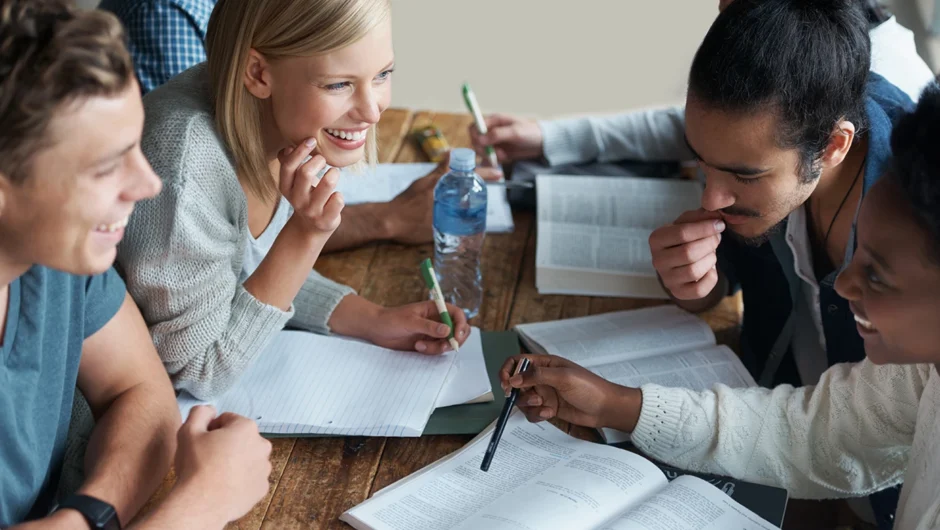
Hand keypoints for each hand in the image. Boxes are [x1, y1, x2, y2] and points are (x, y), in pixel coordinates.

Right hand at [174, 406, 272, 523]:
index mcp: (247, 427)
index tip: (202, 442)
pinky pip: (250, 478)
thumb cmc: (196, 465)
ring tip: (216, 474)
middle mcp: (262, 445)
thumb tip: (210, 410)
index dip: (211, 429)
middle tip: (208, 458)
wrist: (202, 503)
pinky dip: (240, 480)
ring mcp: (264, 468)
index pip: (227, 420)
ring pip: (247, 458)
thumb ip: (200, 412)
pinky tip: (224, 486)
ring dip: (235, 462)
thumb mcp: (189, 430)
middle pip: (240, 438)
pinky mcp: (261, 488)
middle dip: (226, 444)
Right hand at [277, 138, 343, 235]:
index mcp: (286, 188)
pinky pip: (338, 200)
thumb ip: (289, 164)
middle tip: (324, 160)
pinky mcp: (326, 220)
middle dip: (318, 161)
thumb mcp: (294, 183)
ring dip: (333, 174)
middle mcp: (297, 200)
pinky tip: (336, 196)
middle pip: (305, 172)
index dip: (300, 151)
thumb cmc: (305, 197)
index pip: (289, 166)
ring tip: (334, 173)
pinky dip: (339, 195)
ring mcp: (312, 211)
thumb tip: (288, 147)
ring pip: (326, 184)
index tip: (312, 140)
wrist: (310, 229)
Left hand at [366, 300, 470, 353]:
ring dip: (438, 348)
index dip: (461, 325)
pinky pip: (438, 350)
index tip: (456, 336)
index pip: (457, 314)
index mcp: (436, 308)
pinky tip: (418, 347)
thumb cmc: (391, 319)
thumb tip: (447, 330)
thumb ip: (429, 327)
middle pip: (458, 330)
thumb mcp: (410, 321)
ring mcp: (434, 332)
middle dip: (454, 340)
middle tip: (444, 346)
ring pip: (448, 342)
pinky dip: (431, 351)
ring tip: (420, 346)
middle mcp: (438, 320)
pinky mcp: (428, 343)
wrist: (377, 329)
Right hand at [469, 114, 543, 163]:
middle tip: (494, 154)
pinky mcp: (497, 152)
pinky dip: (494, 161)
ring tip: (503, 156)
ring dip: (489, 156)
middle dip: (483, 149)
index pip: (475, 126)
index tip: (482, 144)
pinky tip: (503, 159)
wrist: (541, 144)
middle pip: (475, 140)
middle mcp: (491, 131)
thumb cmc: (531, 133)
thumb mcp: (515, 132)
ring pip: (481, 151)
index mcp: (494, 121)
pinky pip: (489, 158)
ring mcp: (493, 142)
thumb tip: (480, 139)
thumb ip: (497, 134)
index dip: (475, 136)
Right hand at [499, 354, 641, 431]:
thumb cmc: (589, 387)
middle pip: (516, 383)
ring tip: (545, 406)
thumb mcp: (563, 377)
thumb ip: (537, 376)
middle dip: (518, 393)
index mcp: (545, 364)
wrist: (605, 408)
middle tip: (530, 398)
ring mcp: (544, 393)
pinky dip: (537, 414)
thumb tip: (513, 379)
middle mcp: (542, 378)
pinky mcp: (547, 408)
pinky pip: (532, 412)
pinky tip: (550, 413)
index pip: (517, 362)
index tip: (506, 384)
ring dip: (530, 405)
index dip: (508, 371)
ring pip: (523, 400)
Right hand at [649, 209, 725, 299]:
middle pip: (688, 252)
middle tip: (717, 237)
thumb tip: (716, 215)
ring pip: (694, 271)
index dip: (704, 228)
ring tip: (712, 253)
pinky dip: (711, 277)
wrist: (678, 261)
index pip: (681, 233)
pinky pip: (699, 288)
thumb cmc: (684, 238)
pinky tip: (710, 268)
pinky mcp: (678, 292)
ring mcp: (667, 279)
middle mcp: (657, 261)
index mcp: (656, 239)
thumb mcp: (688, 222)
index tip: (719, 224)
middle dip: (709, 243)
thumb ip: (700, 216)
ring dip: (710, 259)